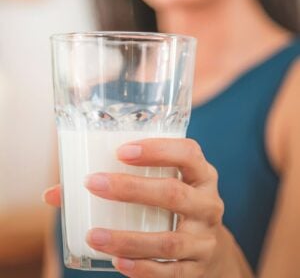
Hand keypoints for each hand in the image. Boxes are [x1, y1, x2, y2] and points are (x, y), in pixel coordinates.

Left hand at [44, 138, 223, 277]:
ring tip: (93, 235)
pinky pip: (171, 272)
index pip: (187, 153)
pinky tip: (117, 261)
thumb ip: (119, 181)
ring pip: (169, 240)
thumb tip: (55, 193)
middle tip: (94, 184)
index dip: (158, 150)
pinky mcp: (197, 267)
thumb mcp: (162, 184)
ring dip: (128, 238)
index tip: (121, 151)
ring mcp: (205, 238)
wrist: (210, 246)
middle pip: (174, 194)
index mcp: (201, 175)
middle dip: (132, 189)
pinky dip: (143, 268)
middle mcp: (208, 204)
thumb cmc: (174, 205)